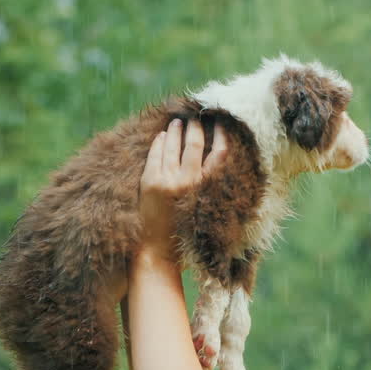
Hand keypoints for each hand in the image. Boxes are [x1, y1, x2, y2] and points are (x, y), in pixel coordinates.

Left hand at [138, 117, 227, 260]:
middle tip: (197, 117)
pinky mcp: (150, 181)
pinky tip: (161, 136)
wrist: (158, 252)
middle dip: (196, 127)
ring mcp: (167, 180)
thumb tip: (218, 163)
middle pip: (194, 144)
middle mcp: (188, 182)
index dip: (221, 135)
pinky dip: (159, 142)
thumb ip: (211, 189)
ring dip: (176, 130)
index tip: (221, 124)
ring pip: (173, 145)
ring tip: (178, 122)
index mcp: (206, 189)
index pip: (219, 154)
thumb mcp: (205, 211)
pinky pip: (155, 154)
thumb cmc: (185, 236)